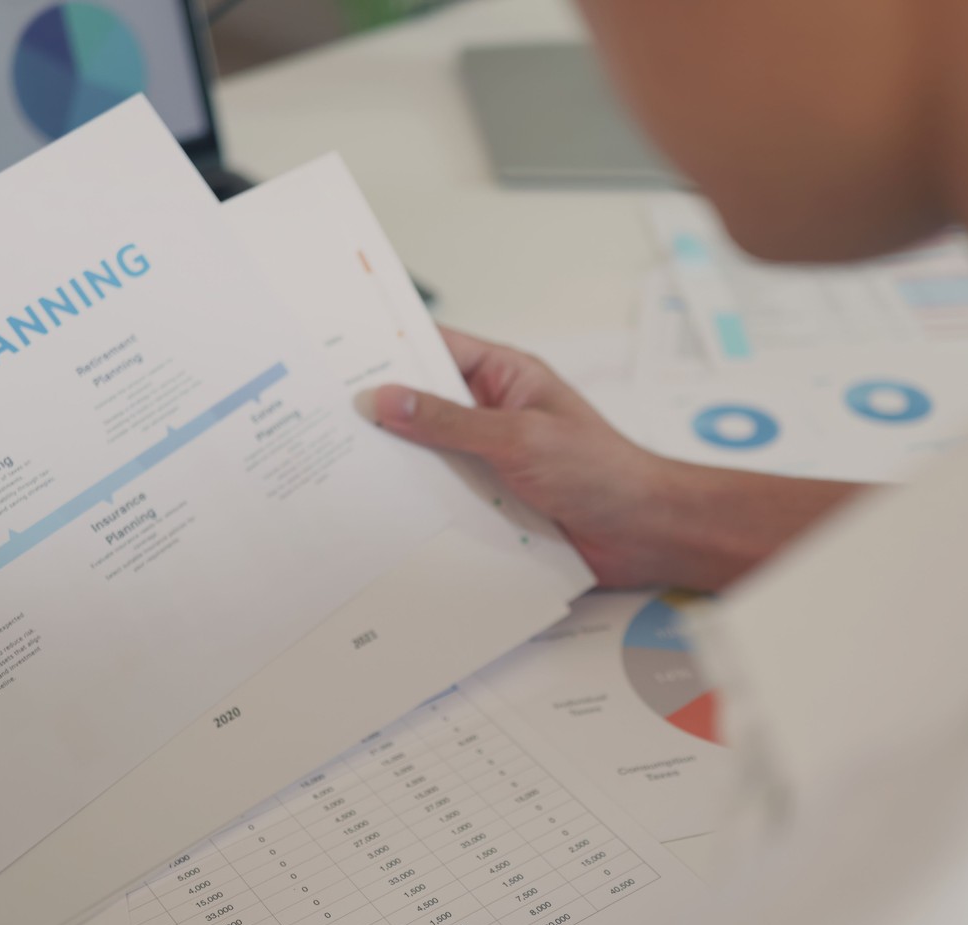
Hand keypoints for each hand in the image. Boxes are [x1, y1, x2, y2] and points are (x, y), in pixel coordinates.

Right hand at [373, 329, 861, 589]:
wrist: (647, 533)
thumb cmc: (604, 471)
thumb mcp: (519, 438)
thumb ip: (449, 422)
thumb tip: (385, 399)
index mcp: (503, 377)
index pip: (433, 348)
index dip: (385, 349)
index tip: (334, 353)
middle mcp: (492, 414)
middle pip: (421, 406)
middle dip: (378, 415)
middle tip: (321, 420)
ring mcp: (489, 460)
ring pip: (426, 457)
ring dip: (396, 468)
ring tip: (337, 472)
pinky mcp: (491, 504)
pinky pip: (442, 501)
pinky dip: (417, 509)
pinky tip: (380, 518)